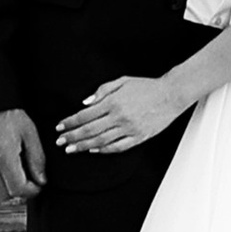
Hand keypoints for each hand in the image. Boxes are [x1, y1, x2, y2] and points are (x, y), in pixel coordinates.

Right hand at [0, 109, 47, 203]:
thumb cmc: (8, 112)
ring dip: (4, 183)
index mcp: (3, 155)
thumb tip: (41, 181)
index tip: (37, 185)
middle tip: (26, 178)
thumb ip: (37, 159)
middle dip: (18, 190)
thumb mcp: (29, 132)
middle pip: (4, 195)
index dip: (31, 191)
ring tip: (11, 166)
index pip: (18, 190)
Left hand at [57, 75, 183, 158]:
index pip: (84, 115)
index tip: (59, 127)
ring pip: (101, 141)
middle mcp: (119, 117)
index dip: (70, 122)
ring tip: (72, 150)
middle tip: (60, 142)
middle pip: (89, 130)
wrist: (171, 94)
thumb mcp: (122, 81)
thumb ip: (102, 91)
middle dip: (72, 137)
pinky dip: (104, 150)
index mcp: (113, 102)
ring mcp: (129, 129)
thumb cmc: (147, 86)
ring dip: (84, 146)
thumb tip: (85, 103)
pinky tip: (94, 151)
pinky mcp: (139, 137)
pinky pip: (118, 147)